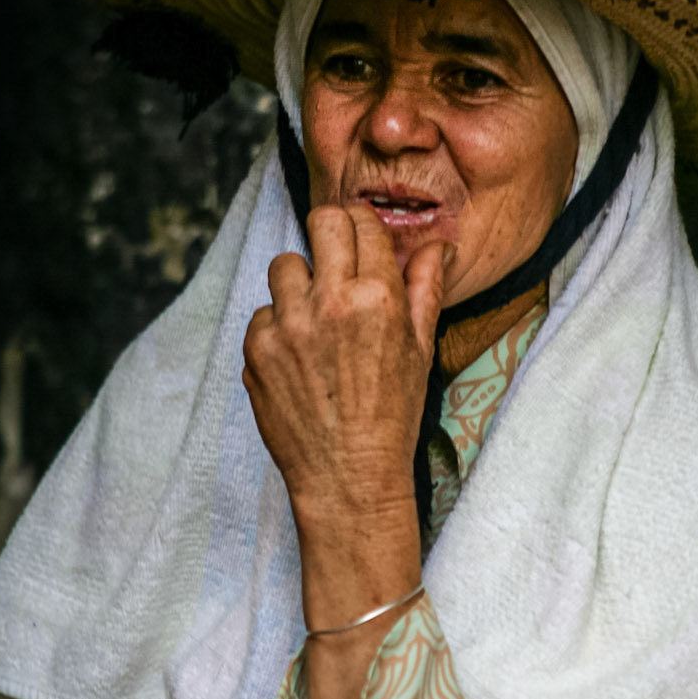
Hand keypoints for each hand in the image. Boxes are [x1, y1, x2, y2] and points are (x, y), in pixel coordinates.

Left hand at [241, 203, 447, 530]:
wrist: (348, 476)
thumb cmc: (391, 416)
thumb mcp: (420, 350)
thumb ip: (426, 289)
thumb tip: (440, 245)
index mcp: (378, 296)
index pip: (362, 222)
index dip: (362, 229)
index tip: (360, 245)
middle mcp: (331, 301)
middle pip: (320, 222)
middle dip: (329, 236)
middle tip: (334, 264)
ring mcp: (288, 323)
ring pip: (283, 264)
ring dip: (298, 284)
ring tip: (314, 320)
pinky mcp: (257, 347)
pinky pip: (262, 313)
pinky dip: (277, 329)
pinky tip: (297, 360)